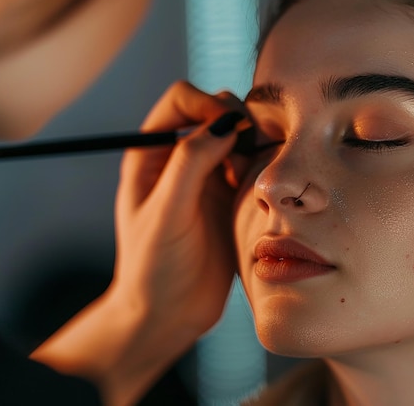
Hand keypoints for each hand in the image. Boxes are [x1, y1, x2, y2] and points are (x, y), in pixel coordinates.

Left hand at [112, 80, 244, 338]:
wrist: (169, 313)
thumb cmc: (154, 267)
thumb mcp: (166, 213)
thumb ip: (191, 163)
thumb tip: (225, 123)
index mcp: (151, 153)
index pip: (182, 100)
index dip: (208, 106)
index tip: (230, 131)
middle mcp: (179, 158)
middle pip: (215, 111)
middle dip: (236, 123)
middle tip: (246, 157)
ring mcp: (207, 176)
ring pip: (239, 136)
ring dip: (252, 147)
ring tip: (250, 180)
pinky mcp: (229, 197)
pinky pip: (252, 166)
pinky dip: (262, 169)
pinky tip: (258, 194)